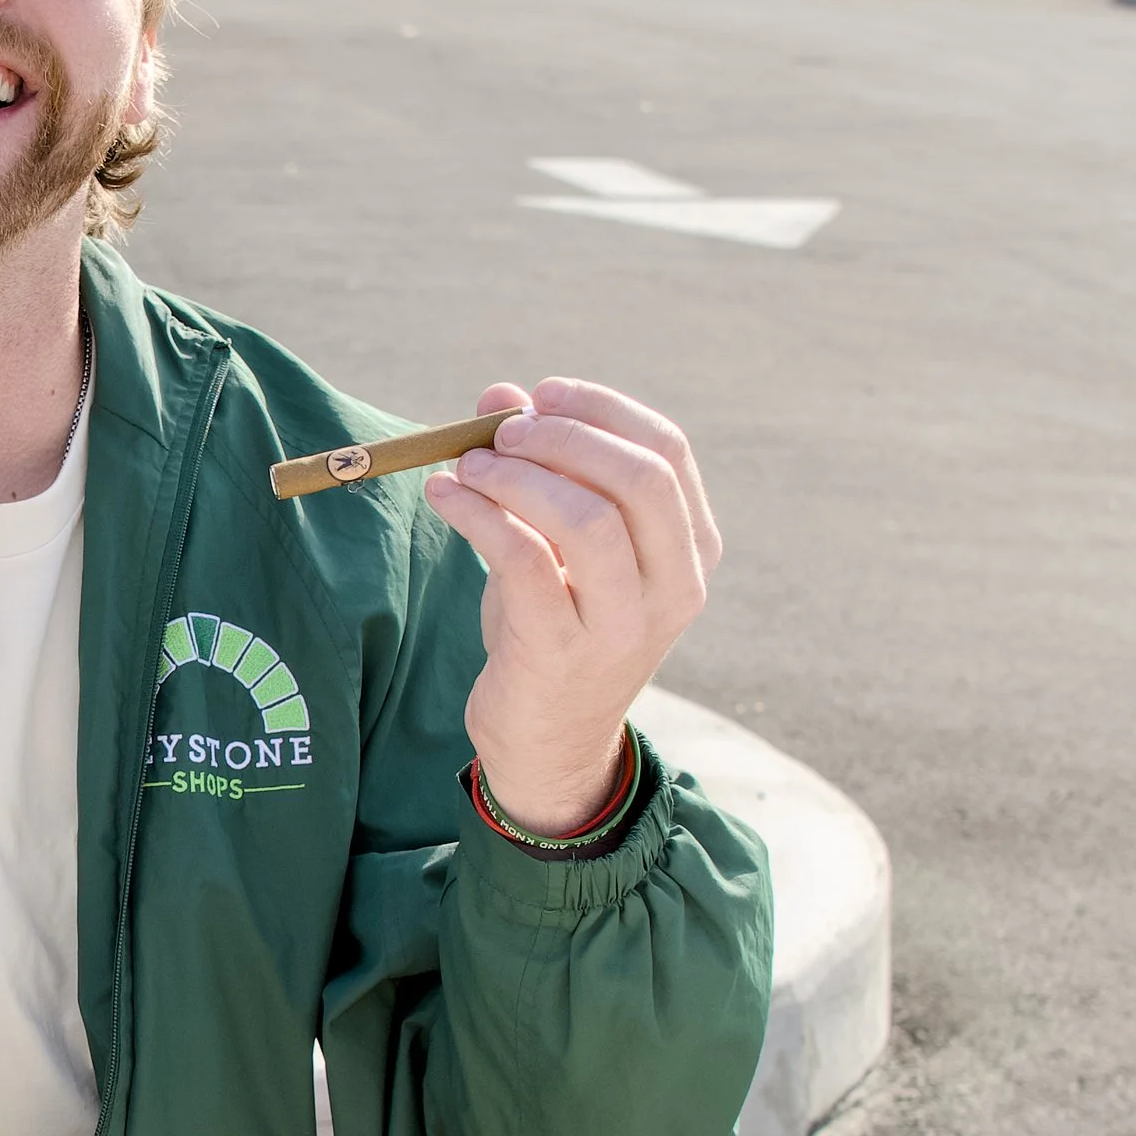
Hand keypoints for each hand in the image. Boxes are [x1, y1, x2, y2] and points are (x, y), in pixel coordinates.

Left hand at [422, 379, 720, 833]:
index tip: (540, 395)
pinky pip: (525, 561)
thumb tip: (498, 396)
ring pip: (587, 519)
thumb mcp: (557, 544)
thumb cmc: (553, 626)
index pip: (668, 451)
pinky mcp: (563, 654)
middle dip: (563, 437)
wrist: (547, 740)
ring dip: (516, 476)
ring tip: (465, 466)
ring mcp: (625, 625)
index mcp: (691, 550)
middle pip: (640, 478)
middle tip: (500, 433)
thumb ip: (539, 469)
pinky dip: (479, 514)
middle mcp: (675, 587)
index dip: (601, 410)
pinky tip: (445, 497)